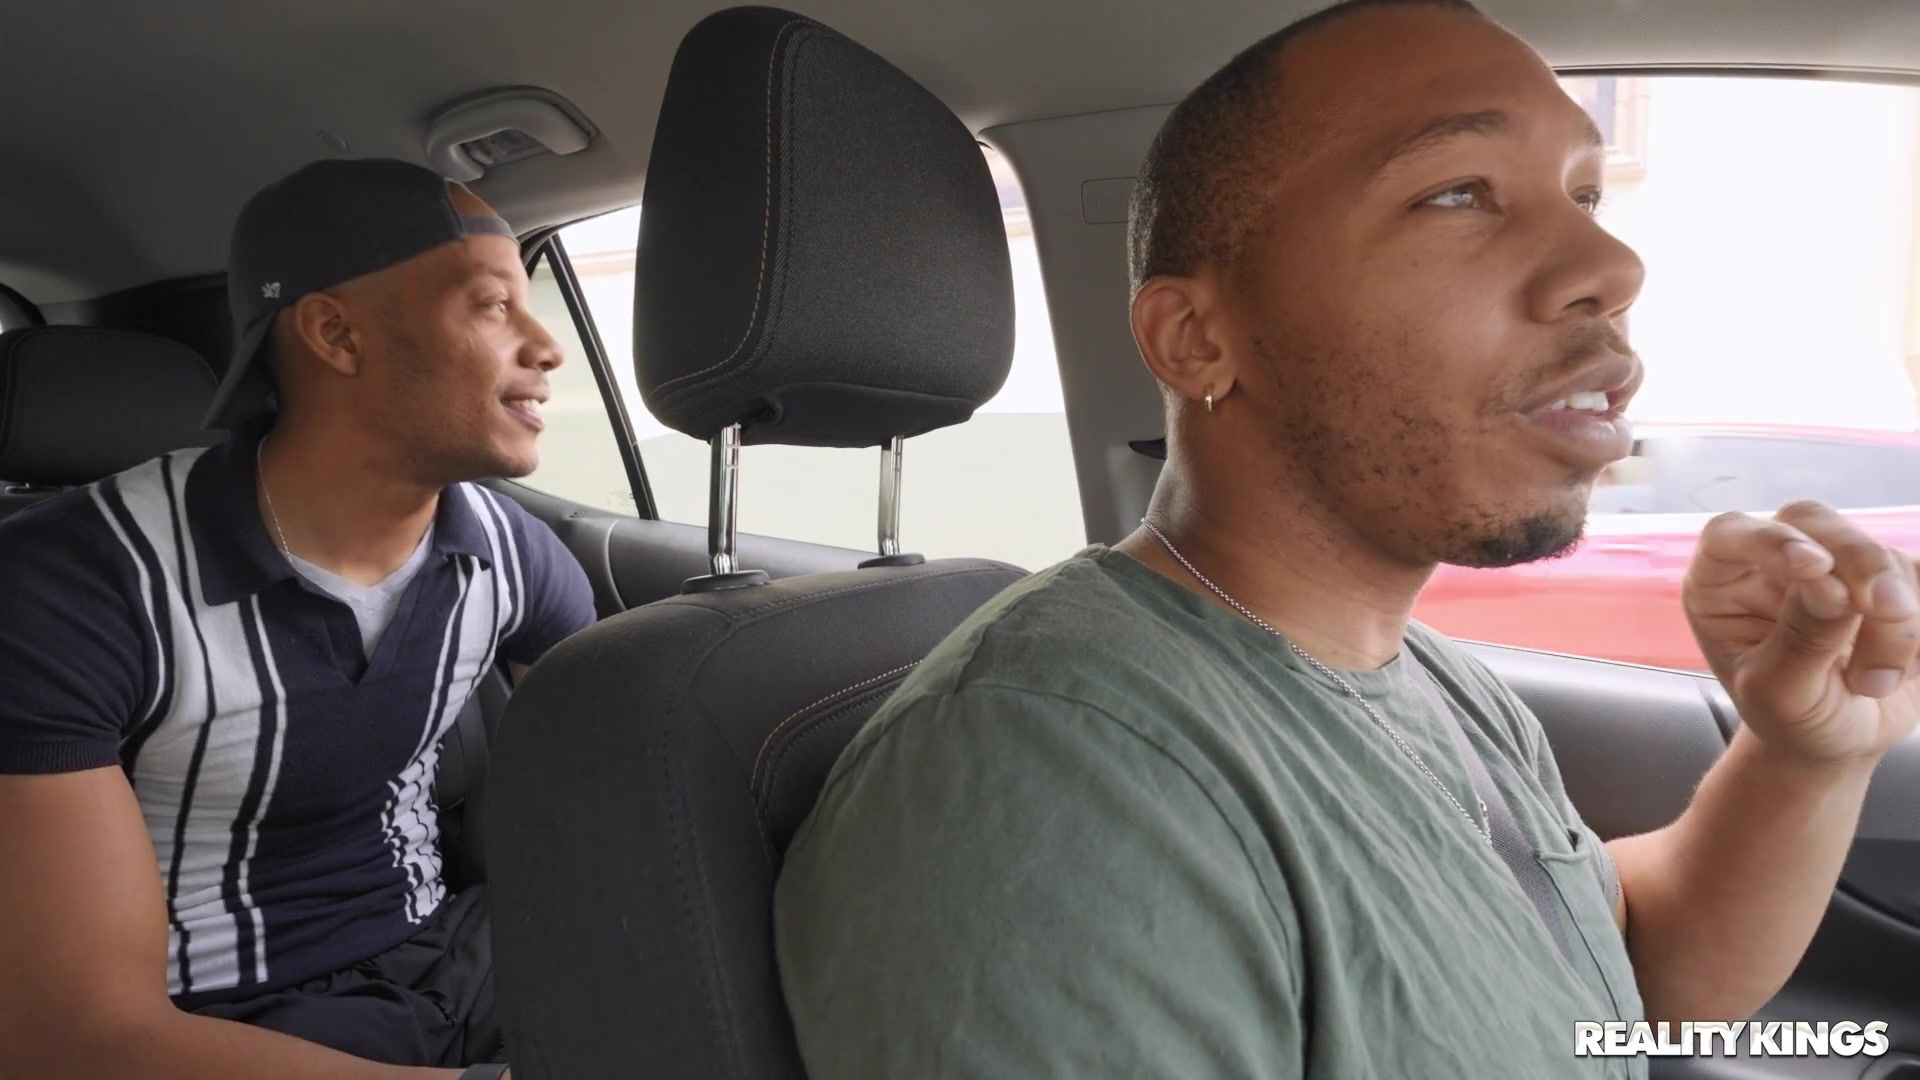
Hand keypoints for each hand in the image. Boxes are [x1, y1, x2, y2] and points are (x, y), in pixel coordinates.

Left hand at [1683, 501, 1919, 762]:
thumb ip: (1801, 640)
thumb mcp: (1782, 694)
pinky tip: (1903, 668)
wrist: (1842, 742)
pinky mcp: (1889, 577)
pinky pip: (1919, 576)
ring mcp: (1834, 564)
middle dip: (1860, 565)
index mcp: (1722, 584)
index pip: (1731, 533)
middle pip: (1813, 522)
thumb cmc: (1793, 719)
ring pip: (1878, 556)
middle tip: (1888, 610)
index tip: (1812, 566)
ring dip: (1894, 623)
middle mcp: (1773, 562)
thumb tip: (1831, 585)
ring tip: (1871, 683)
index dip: (1771, 539)